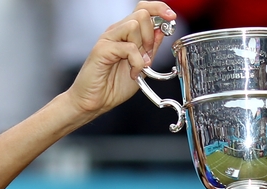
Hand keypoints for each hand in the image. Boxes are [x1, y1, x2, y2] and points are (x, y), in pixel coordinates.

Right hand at [66, 1, 175, 117]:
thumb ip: (151, 48)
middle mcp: (117, 32)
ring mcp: (109, 38)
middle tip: (148, 54)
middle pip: (141, 13)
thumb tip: (162, 31)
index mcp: (126, 34)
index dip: (159, 9)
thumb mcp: (142, 66)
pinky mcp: (103, 48)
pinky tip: (132, 73)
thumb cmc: (113, 86)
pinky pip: (129, 47)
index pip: (143, 9)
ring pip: (134, 25)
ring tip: (138, 65)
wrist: (94, 101)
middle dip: (152, 34)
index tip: (171, 17)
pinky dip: (137, 62)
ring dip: (143, 48)